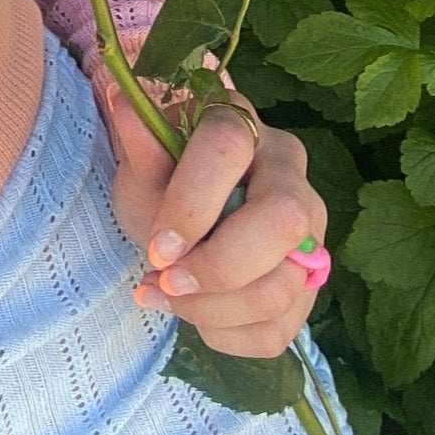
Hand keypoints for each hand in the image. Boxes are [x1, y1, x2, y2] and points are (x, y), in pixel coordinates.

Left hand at [103, 82, 326, 358]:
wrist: (184, 219)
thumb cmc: (163, 180)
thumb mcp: (142, 162)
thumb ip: (140, 142)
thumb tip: (123, 99)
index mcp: (242, 124)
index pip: (229, 148)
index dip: (193, 204)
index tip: (157, 249)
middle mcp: (290, 171)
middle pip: (281, 221)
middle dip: (219, 267)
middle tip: (167, 283)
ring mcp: (311, 230)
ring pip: (283, 286)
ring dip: (215, 310)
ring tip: (167, 299)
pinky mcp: (310, 283)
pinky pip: (280, 328)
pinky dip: (229, 335)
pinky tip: (198, 316)